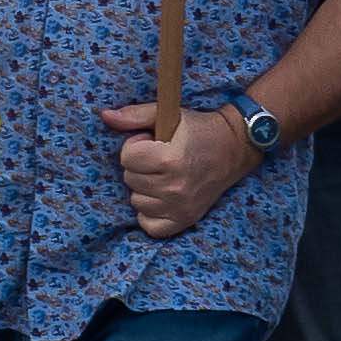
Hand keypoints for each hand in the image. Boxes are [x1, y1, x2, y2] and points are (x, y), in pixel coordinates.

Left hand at [103, 100, 256, 238]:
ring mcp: (181, 207)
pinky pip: (150, 226)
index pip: (126, 158)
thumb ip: (134, 115)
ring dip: (144, 188)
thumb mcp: (168, 115)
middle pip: (130, 179)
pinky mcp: (186, 220)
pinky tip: (161, 197)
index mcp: (170, 160)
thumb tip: (105, 116)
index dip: (136, 146)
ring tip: (164, 175)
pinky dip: (150, 213)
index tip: (152, 142)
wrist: (235, 147)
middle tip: (161, 157)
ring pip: (136, 201)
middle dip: (139, 166)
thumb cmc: (199, 129)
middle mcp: (175, 187)